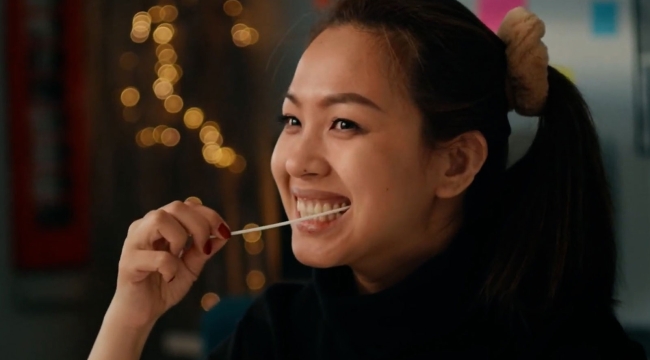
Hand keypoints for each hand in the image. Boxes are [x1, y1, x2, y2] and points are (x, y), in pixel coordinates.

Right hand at [108, 199, 230, 328]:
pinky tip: (168, 277)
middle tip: (205, 249)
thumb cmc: (164, 286)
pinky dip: (170, 267)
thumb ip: (204, 249)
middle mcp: (144, 227)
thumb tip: (224, 234)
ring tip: (178, 258)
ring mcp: (134, 242)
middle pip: (176, 207)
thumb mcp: (191, 266)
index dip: (209, 216)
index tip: (224, 232)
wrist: (142, 313)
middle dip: (199, 226)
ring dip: (180, 238)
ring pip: (160, 219)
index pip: (186, 206)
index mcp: (159, 225)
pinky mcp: (129, 262)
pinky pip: (158, 256)